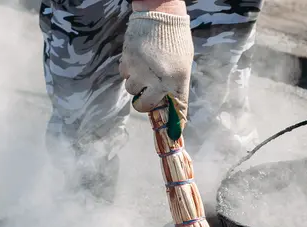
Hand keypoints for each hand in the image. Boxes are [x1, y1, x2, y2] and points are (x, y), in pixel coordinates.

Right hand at [120, 8, 193, 123]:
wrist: (161, 15)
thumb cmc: (175, 40)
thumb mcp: (183, 64)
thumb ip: (176, 83)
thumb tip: (168, 103)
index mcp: (177, 80)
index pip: (177, 108)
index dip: (174, 122)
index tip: (171, 130)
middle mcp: (159, 79)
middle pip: (143, 106)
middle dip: (143, 104)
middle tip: (143, 98)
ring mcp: (141, 71)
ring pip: (130, 90)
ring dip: (135, 85)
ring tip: (142, 72)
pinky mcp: (128, 61)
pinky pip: (123, 74)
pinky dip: (128, 71)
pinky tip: (136, 61)